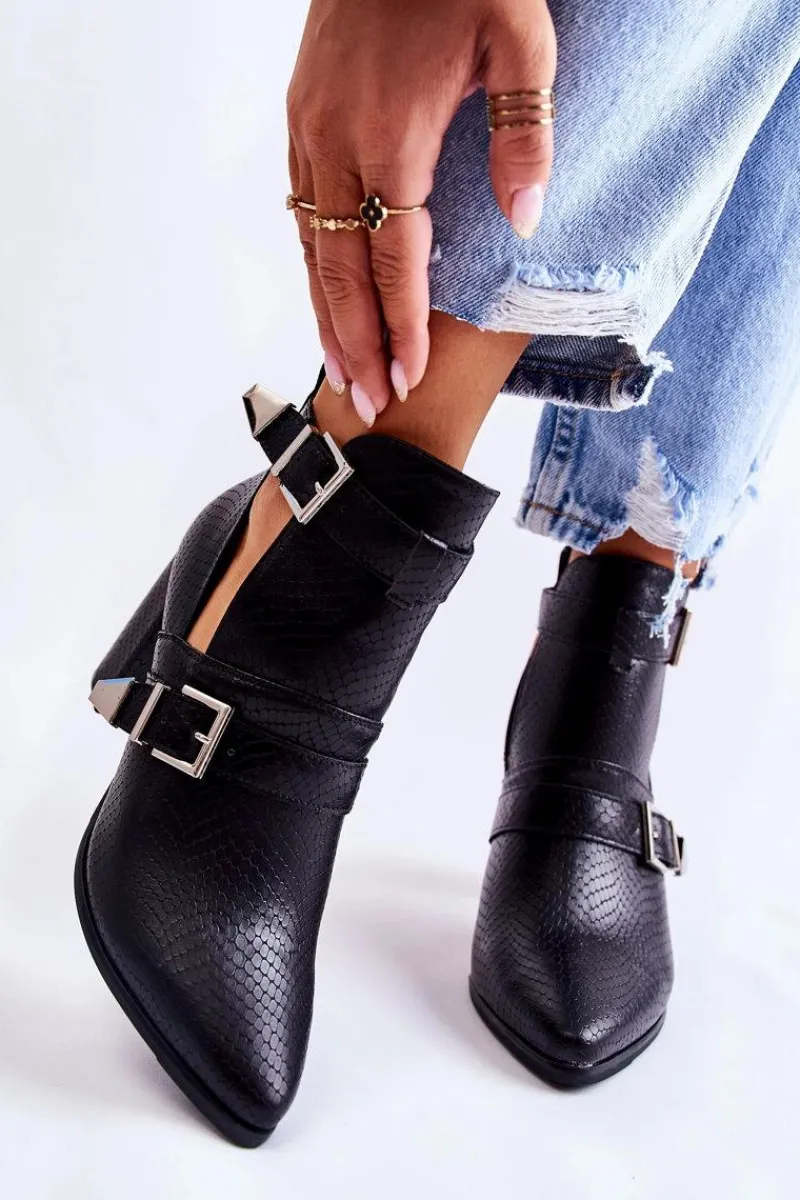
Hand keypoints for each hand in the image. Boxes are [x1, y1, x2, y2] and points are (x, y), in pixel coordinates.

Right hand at [287, 0, 556, 423]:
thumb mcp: (522, 41)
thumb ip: (525, 136)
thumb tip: (524, 222)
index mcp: (391, 135)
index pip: (396, 258)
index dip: (402, 326)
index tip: (408, 379)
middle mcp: (336, 143)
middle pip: (343, 270)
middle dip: (357, 343)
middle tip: (367, 405)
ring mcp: (309, 131)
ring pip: (312, 246)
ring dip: (326, 314)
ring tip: (340, 370)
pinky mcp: (300, 118)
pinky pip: (300, 211)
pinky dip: (313, 264)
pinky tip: (323, 296)